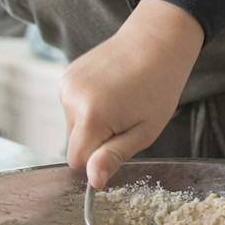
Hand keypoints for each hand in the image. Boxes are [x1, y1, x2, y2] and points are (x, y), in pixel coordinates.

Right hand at [61, 0, 203, 187]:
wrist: (157, 41)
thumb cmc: (158, 87)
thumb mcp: (144, 131)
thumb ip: (114, 157)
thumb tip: (93, 182)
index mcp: (91, 115)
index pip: (78, 162)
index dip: (98, 160)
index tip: (119, 144)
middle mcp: (71, 98)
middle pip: (75, 143)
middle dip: (97, 140)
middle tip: (126, 118)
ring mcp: (66, 84)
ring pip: (73, 125)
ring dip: (93, 122)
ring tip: (120, 100)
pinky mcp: (66, 75)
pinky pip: (72, 106)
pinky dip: (88, 106)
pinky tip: (110, 90)